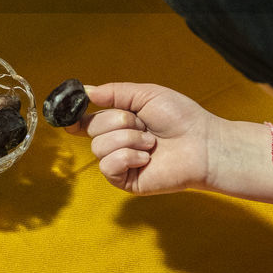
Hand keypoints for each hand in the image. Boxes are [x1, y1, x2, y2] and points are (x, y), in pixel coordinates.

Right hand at [77, 83, 272, 201]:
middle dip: (118, 121)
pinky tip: (146, 158)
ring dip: (128, 139)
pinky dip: (127, 157)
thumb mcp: (145, 94)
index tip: (70, 114)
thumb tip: (86, 91)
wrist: (203, 144)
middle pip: (93, 128)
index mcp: (120, 122)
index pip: (87, 121)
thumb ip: (114, 92)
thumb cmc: (181, 118)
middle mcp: (117, 142)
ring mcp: (121, 162)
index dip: (76, 117)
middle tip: (144, 125)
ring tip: (151, 143)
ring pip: (99, 146)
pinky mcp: (126, 181)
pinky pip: (108, 166)